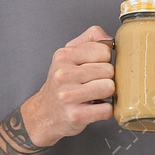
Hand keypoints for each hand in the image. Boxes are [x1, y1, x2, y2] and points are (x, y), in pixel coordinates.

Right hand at [21, 25, 114, 146]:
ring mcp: (68, 95)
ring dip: (106, 94)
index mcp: (64, 56)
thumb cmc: (61, 84)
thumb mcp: (69, 55)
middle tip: (93, 83)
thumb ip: (89, 39)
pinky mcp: (76, 115)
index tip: (94, 68)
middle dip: (106, 78)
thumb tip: (108, 39)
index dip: (104, 60)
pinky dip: (105, 110)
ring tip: (94, 95)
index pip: (104, 51)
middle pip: (108, 70)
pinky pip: (106, 109)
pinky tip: (94, 107)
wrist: (45, 113)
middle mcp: (63, 74)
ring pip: (109, 87)